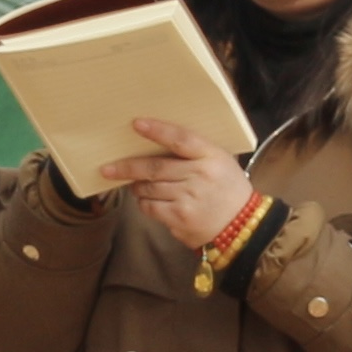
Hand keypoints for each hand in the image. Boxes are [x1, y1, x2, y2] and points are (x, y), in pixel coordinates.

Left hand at [89, 118, 255, 250]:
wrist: (243, 227)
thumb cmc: (228, 189)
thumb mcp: (221, 162)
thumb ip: (195, 151)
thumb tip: (156, 138)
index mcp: (212, 156)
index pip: (181, 139)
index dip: (157, 130)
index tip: (136, 124)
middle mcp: (200, 175)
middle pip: (155, 168)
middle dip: (127, 167)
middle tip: (108, 168)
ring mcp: (189, 198)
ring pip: (149, 188)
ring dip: (137, 187)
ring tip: (137, 185)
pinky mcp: (180, 218)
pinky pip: (151, 207)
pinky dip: (144, 204)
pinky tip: (148, 201)